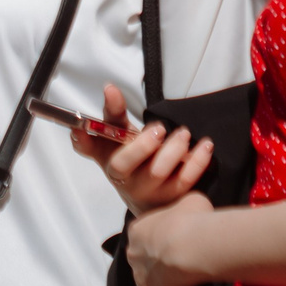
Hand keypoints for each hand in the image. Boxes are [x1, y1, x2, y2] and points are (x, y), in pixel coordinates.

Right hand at [71, 85, 211, 214]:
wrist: (149, 194)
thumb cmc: (134, 159)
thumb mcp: (121, 135)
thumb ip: (115, 112)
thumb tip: (110, 88)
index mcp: (105, 157)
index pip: (86, 148)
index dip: (82, 138)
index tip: (81, 127)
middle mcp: (121, 177)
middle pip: (122, 164)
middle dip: (141, 145)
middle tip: (158, 128)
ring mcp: (145, 190)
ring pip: (157, 172)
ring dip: (173, 150)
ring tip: (183, 133)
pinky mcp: (170, 197)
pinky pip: (185, 180)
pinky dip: (197, 162)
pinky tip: (204, 146)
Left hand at [126, 192, 218, 285]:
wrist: (193, 245)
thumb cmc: (192, 219)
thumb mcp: (191, 201)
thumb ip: (184, 207)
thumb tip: (189, 210)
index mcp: (139, 228)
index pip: (144, 233)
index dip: (159, 238)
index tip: (175, 240)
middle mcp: (133, 251)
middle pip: (140, 256)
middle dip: (155, 259)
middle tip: (178, 261)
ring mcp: (138, 274)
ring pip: (141, 277)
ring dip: (153, 280)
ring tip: (173, 283)